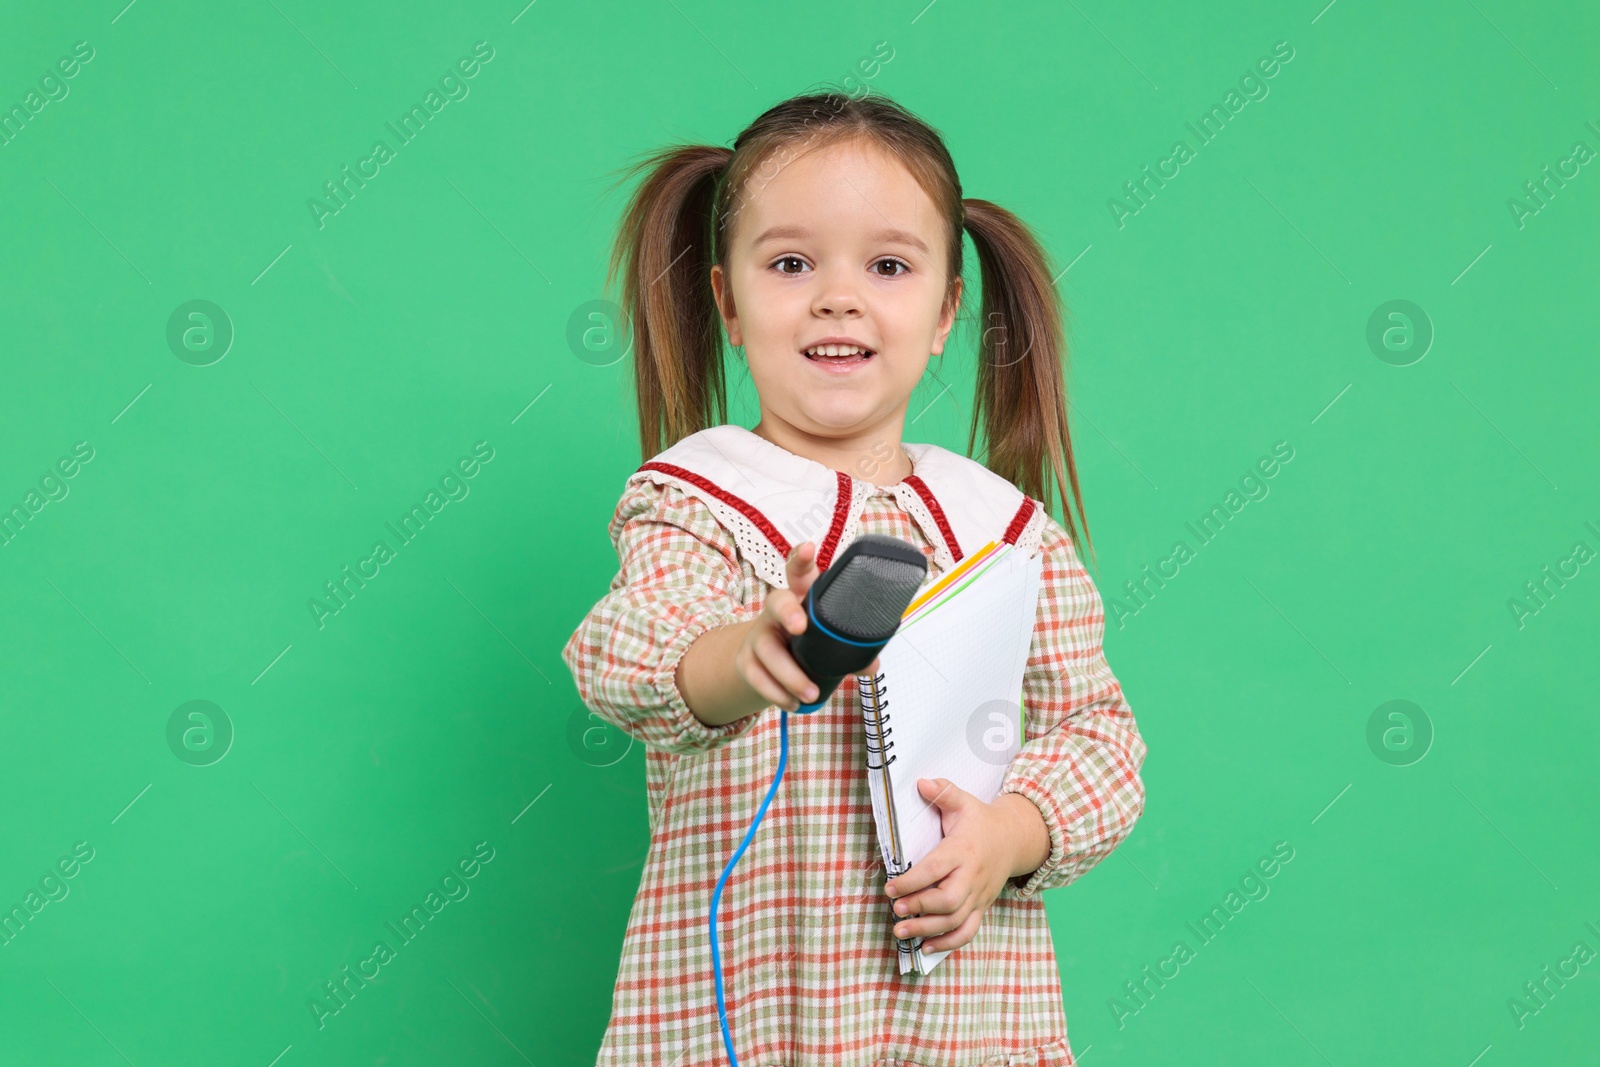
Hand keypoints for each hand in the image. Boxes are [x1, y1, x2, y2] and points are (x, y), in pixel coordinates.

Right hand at [735, 541, 881, 711]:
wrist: (766, 661)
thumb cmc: (804, 641)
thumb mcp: (826, 639)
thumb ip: (850, 649)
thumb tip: (871, 665)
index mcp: (800, 598)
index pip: (799, 571)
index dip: (802, 558)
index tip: (809, 547)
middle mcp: (777, 610)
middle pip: (777, 602)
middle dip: (788, 612)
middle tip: (801, 627)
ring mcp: (759, 635)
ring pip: (768, 650)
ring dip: (789, 674)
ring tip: (810, 694)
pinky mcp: (747, 661)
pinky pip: (757, 676)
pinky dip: (775, 693)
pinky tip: (791, 704)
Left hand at [882, 778, 1019, 953]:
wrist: (1014, 840)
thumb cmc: (980, 821)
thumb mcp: (964, 802)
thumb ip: (943, 792)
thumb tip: (921, 782)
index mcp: (963, 850)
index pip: (936, 869)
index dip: (912, 881)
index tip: (890, 887)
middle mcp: (972, 876)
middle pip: (949, 900)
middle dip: (920, 908)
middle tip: (896, 911)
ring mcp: (978, 895)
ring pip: (956, 921)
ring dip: (928, 931)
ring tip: (901, 933)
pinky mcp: (981, 907)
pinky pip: (968, 932)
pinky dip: (948, 944)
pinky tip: (926, 948)